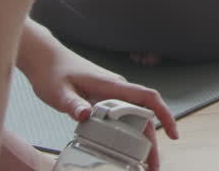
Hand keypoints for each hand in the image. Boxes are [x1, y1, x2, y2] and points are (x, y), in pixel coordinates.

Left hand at [21, 42, 178, 169]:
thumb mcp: (60, 91)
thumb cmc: (53, 71)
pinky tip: (123, 148)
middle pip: (144, 116)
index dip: (164, 115)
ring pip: (134, 118)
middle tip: (152, 166)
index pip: (148, 98)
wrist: (45, 58)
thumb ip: (73, 104)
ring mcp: (111, 94)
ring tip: (141, 163)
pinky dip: (127, 134)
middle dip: (152, 141)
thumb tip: (86, 115)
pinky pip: (122, 117)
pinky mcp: (103, 99)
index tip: (173, 134)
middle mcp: (117, 89)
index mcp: (112, 85)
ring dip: (140, 140)